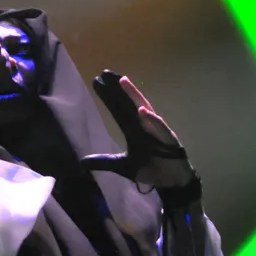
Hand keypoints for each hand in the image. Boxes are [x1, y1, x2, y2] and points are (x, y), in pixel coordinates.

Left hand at [83, 73, 197, 189]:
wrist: (172, 182)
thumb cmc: (151, 169)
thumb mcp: (123, 167)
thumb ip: (104, 162)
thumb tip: (82, 162)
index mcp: (133, 130)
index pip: (117, 109)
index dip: (108, 96)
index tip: (96, 81)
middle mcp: (144, 126)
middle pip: (128, 103)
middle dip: (117, 89)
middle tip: (104, 72)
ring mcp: (156, 130)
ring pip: (144, 108)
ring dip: (134, 95)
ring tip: (122, 81)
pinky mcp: (168, 140)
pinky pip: (159, 128)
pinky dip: (151, 119)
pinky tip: (141, 111)